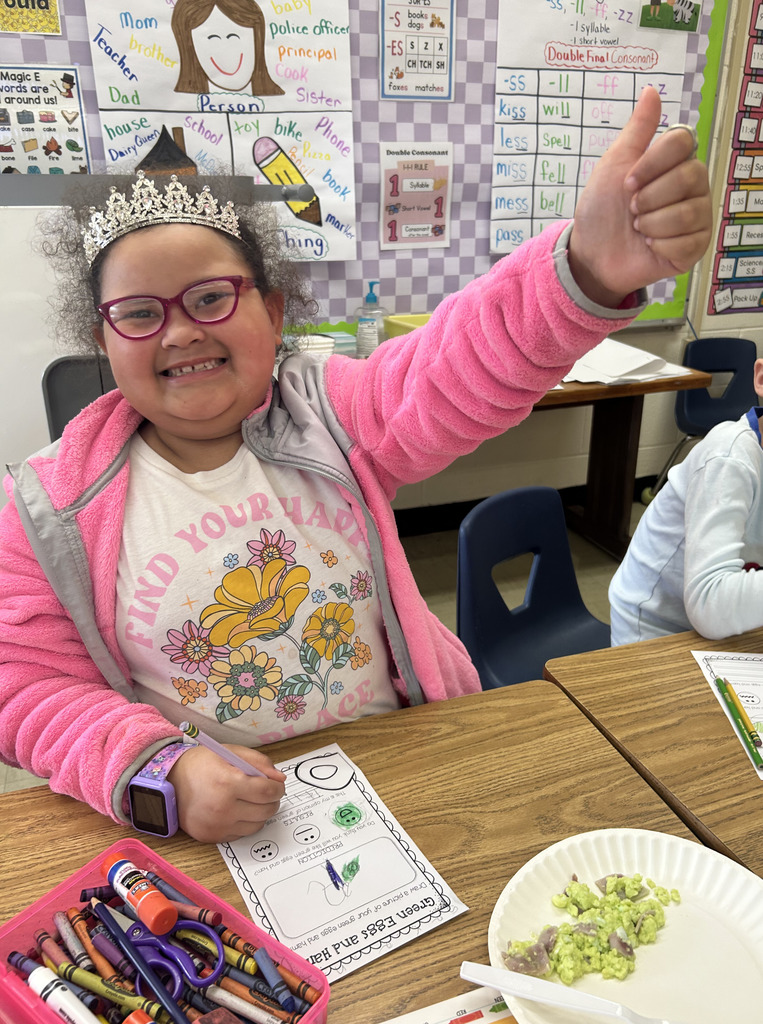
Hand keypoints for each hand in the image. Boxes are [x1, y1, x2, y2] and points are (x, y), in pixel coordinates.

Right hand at [169, 743, 285, 842]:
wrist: (170, 782)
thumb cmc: (201, 764)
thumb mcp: (231, 752)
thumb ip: (259, 762)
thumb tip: (279, 778)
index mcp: (228, 783)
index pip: (267, 792)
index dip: (277, 788)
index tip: (277, 785)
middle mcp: (223, 808)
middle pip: (266, 811)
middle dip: (272, 801)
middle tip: (266, 793)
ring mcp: (217, 825)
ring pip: (256, 825)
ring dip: (260, 813)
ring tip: (251, 801)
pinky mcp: (211, 837)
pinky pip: (241, 834)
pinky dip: (244, 823)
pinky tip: (237, 810)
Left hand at [568, 85, 711, 307]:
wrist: (591, 253)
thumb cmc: (603, 209)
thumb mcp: (614, 164)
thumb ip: (637, 130)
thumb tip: (651, 91)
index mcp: (675, 162)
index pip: (683, 142)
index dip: (652, 163)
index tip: (627, 183)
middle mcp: (693, 187)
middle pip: (689, 176)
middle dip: (649, 197)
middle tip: (632, 209)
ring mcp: (697, 218)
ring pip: (688, 212)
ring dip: (652, 223)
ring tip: (639, 229)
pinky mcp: (694, 248)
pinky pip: (686, 242)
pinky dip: (659, 245)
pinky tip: (649, 247)